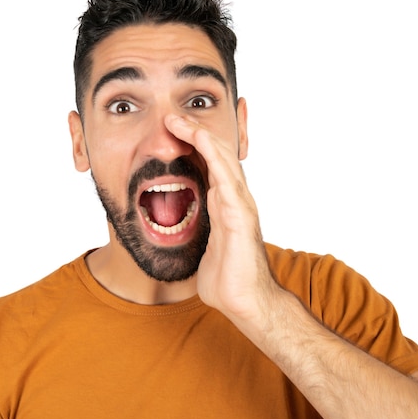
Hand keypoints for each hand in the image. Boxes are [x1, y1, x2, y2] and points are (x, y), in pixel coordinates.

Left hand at [164, 114, 278, 323]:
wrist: (247, 302)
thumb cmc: (227, 277)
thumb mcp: (205, 244)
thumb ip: (198, 228)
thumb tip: (180, 226)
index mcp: (224, 203)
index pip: (210, 165)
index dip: (192, 144)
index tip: (170, 130)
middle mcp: (234, 198)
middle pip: (216, 155)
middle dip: (194, 132)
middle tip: (171, 116)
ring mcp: (240, 205)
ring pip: (223, 159)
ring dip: (201, 136)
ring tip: (179, 119)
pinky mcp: (240, 216)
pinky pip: (226, 179)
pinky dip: (214, 156)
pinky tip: (201, 140)